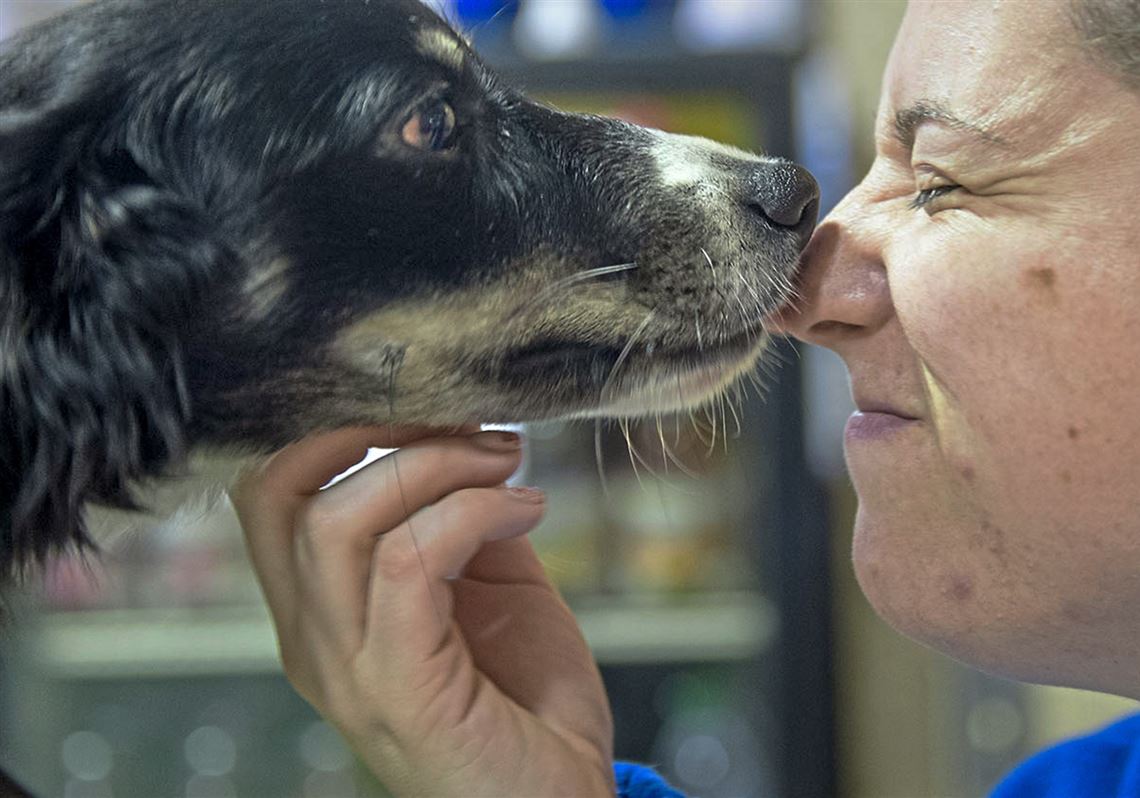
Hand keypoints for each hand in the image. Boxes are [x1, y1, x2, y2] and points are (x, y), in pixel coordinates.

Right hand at [230, 426, 614, 796]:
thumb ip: (455, 523)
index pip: (269, 491)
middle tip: (454, 416)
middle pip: (277, 491)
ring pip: (338, 519)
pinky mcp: (399, 687)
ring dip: (433, 464)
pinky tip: (526, 508)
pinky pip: (409, 562)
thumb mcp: (484, 591)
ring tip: (504, 460)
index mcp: (320, 612)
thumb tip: (466, 440)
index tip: (423, 398)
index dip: (333, 423)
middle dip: (366, 426)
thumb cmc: (526, 703)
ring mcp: (347, 667)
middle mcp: (313, 639)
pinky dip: (471, 512)